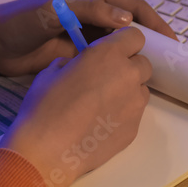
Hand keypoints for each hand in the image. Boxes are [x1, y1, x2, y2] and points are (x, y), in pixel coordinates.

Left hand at [0, 0, 175, 75]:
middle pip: (131, 25)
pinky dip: (118, 66)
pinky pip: (106, 59)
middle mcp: (95, 12)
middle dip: (151, 39)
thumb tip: (127, 19)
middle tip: (169, 59)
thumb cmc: (20, 21)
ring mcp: (87, 34)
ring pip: (120, 44)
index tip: (170, 40)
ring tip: (153, 71)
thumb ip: (90, 10)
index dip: (154, 22)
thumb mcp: (55, 11)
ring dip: (135, 54)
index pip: (133, 6)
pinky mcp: (79, 54)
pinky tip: (127, 79)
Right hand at [0, 27, 151, 186]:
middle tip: (106, 78)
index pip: (135, 36)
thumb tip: (79, 65)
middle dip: (128, 67)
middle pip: (142, 63)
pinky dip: (123, 113)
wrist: (48, 150)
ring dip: (128, 90)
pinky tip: (101, 124)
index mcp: (109, 54)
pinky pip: (134, 113)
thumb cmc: (44, 106)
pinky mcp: (135, 127)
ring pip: (141, 89)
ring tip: (102, 104)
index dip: (124, 42)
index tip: (112, 50)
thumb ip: (74, 61)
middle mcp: (129, 75)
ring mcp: (136, 103)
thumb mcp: (52, 71)